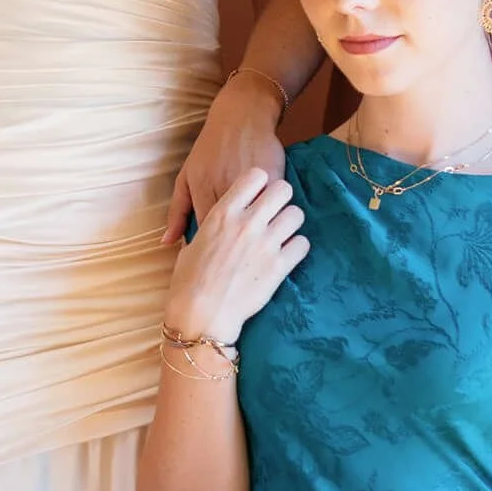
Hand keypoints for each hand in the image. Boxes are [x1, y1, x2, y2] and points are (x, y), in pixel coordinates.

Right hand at [166, 166, 307, 348]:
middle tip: (276, 212)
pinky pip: (303, 243)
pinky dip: (297, 248)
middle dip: (282, 198)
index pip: (255, 176)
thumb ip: (211, 227)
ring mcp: (266, 243)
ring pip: (297, 214)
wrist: (202, 314)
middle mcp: (248, 222)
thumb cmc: (188, 280)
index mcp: (224, 212)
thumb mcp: (194, 244)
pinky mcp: (279, 266)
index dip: (260, 183)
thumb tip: (213, 225)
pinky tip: (287, 254)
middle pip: (283, 189)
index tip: (258, 195)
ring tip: (283, 233)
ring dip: (291, 222)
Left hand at [167, 71, 288, 243]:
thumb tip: (166, 243)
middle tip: (234, 260)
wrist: (241, 116)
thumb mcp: (186, 177)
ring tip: (252, 246)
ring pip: (253, 219)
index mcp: (202, 188)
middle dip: (232, 246)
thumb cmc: (209, 150)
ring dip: (253, 234)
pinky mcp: (273, 176)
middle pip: (230, 228)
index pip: (205, 231)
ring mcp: (250, 182)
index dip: (210, 249)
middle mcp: (224, 186)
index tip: (214, 260)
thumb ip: (176, 212)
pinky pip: (273, 205)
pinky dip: (271, 218)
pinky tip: (268, 228)